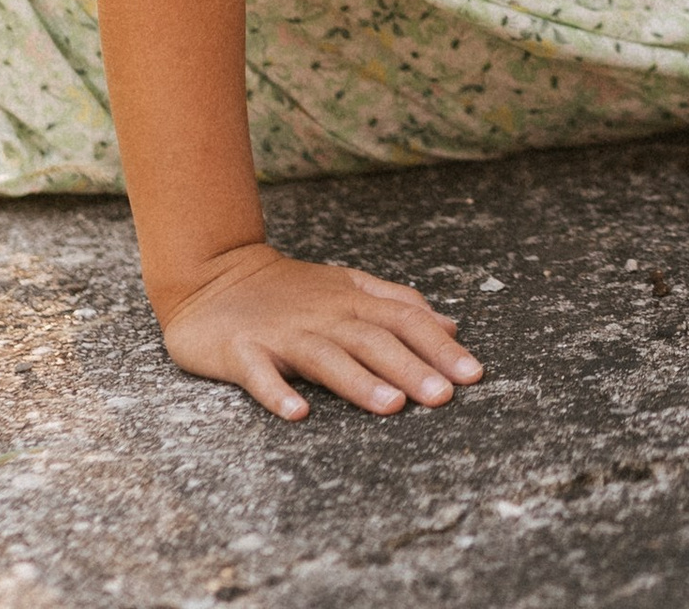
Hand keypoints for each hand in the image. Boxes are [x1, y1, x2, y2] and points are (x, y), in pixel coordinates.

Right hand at [153, 242, 483, 420]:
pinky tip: (296, 413)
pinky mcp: (242, 352)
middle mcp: (324, 316)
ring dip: (360, 382)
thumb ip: (398, 304)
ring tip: (392, 406)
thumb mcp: (349, 287)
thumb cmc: (290, 289)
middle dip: (413, 368)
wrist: (214, 274)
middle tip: (446, 396)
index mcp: (352, 301)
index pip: (406, 320)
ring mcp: (283, 334)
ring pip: (327, 357)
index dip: (440, 345)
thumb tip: (451, 326)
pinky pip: (261, 374)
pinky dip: (278, 393)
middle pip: (374, 340)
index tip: (473, 373)